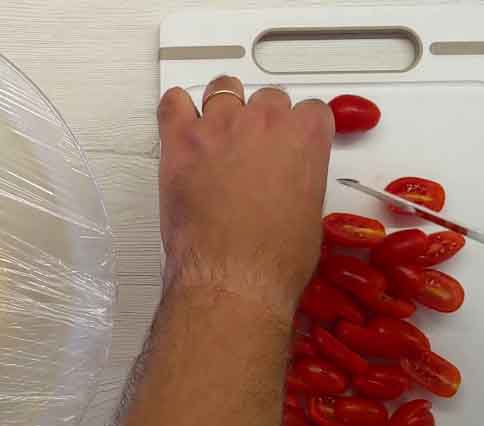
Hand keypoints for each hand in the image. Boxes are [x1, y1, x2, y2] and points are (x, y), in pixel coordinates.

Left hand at [158, 76, 333, 319]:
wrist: (232, 277)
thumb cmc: (271, 259)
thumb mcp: (310, 215)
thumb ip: (300, 181)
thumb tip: (289, 185)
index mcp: (304, 137)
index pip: (309, 110)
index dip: (298, 126)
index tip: (290, 137)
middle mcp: (263, 124)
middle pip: (266, 97)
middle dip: (261, 119)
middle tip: (253, 145)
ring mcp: (219, 129)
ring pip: (223, 91)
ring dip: (222, 107)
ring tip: (218, 131)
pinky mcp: (181, 143)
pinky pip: (173, 104)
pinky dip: (176, 108)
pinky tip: (180, 118)